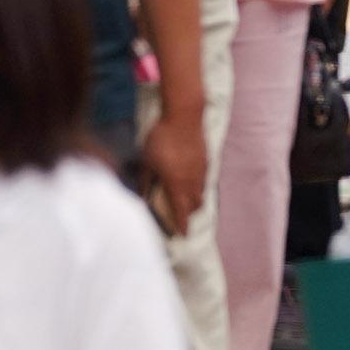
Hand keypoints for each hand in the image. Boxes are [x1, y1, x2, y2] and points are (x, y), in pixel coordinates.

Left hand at [142, 111, 209, 232]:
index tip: (182, 235)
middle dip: (188, 214)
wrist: (184, 115)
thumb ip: (146, 181)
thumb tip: (143, 197)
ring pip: (201, 193)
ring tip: (185, 199)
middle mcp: (192, 181)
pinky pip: (204, 180)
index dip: (182, 225)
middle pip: (195, 205)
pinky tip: (190, 179)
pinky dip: (198, 186)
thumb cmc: (161, 138)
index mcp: (177, 184)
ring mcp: (201, 170)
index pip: (181, 212)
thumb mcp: (147, 161)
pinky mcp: (206, 159)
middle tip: (179, 215)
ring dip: (194, 200)